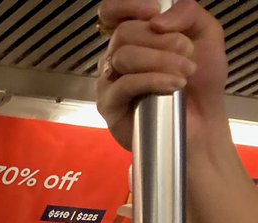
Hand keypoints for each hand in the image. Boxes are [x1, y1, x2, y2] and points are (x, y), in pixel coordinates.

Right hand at [96, 0, 228, 149]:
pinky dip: (153, 80)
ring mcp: (110, 81)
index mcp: (136, 36)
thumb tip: (157, 20)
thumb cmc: (200, 81)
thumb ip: (187, 13)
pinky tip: (174, 86)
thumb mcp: (205, 34)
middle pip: (124, 32)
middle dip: (161, 39)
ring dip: (161, 61)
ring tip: (185, 73)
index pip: (111, 12)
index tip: (153, 13)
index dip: (126, 6)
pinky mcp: (109, 105)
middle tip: (187, 52)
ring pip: (124, 56)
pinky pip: (125, 84)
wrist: (203, 119)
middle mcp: (117, 56)